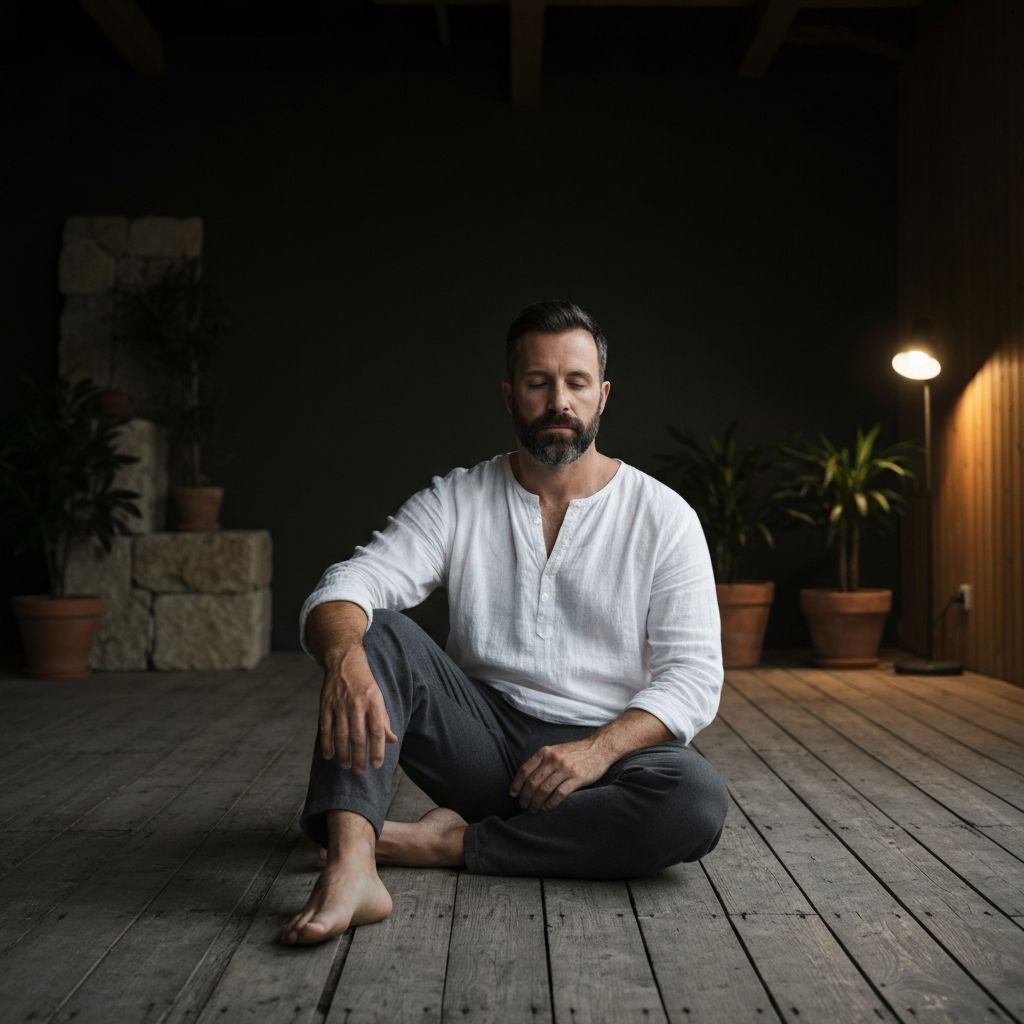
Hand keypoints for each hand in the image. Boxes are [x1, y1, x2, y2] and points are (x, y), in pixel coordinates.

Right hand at [319, 644, 397, 772]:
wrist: (344, 661)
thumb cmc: (365, 682)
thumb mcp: (379, 697)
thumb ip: (384, 720)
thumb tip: (392, 740)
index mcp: (373, 702)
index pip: (377, 731)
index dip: (377, 750)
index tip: (377, 765)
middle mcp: (356, 704)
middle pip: (358, 737)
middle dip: (359, 757)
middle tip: (360, 771)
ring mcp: (339, 704)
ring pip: (341, 735)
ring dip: (343, 754)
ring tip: (346, 766)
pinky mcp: (326, 704)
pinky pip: (325, 728)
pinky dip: (327, 743)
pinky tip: (329, 755)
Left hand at [509, 738, 612, 812]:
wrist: (598, 748)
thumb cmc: (574, 752)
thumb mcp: (555, 751)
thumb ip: (541, 762)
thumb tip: (525, 780)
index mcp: (545, 752)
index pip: (524, 770)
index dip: (516, 784)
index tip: (513, 794)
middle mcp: (553, 759)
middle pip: (532, 782)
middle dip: (525, 797)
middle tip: (524, 806)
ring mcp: (565, 769)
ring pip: (544, 790)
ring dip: (536, 803)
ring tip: (534, 810)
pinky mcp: (577, 778)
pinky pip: (559, 794)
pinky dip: (550, 804)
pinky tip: (547, 808)